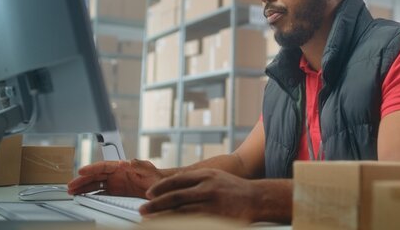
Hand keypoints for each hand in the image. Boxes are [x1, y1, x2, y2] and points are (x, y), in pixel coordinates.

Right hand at [67, 159, 162, 197]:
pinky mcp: (116, 192)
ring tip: (72, 192)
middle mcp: (116, 174)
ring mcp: (115, 183)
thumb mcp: (148, 169)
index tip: (81, 171)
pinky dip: (91, 194)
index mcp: (122, 166)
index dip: (91, 168)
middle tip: (70, 185)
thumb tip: (125, 162)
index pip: (103, 166)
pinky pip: (100, 192)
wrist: (161, 187)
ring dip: (84, 187)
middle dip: (82, 180)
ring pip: (96, 184)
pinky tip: (83, 196)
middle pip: (95, 176)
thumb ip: (137, 165)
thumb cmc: (155, 176)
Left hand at [141, 168, 258, 220]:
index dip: (160, 188)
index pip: (176, 180)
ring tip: (151, 221)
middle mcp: (207, 187)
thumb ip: (195, 180)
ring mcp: (212, 203)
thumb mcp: (215, 176)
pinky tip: (171, 226)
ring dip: (163, 217)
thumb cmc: (233, 188)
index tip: (149, 194)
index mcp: (205, 175)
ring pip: (181, 211)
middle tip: (143, 209)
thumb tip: (172, 185)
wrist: (257, 198)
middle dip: (156, 204)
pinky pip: (193, 222)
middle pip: (175, 196)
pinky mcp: (217, 217)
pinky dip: (180, 224)